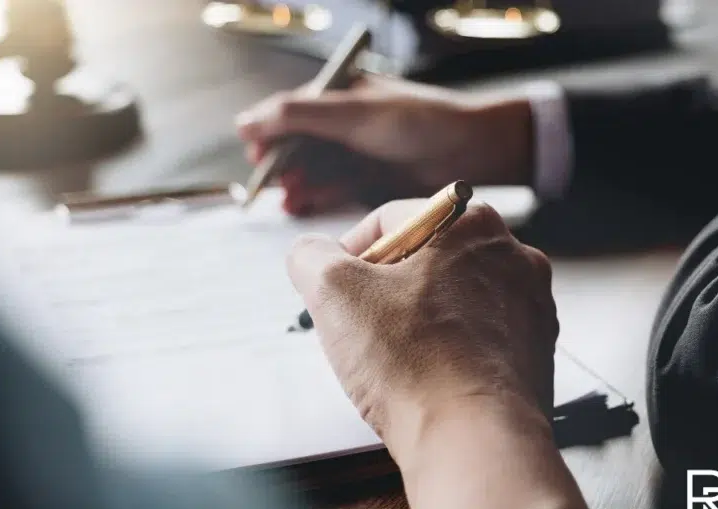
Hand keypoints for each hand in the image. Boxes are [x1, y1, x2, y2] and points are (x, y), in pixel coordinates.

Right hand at [237, 76, 533, 215]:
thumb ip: (298, 116)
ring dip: (300, 185)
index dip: (269, 135)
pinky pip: (337, 189)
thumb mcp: (352, 114)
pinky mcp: (373, 181)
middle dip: (284, 166)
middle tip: (273, 186)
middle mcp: (346, 123)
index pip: (290, 113)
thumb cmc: (419, 121)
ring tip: (290, 201)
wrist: (473, 149)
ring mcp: (359, 153)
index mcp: (340, 95)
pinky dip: (320, 196)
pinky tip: (305, 205)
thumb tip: (245, 123)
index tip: (254, 158)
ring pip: (316, 170)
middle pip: (300, 146)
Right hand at [286, 201, 557, 460]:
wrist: (474, 441)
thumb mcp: (334, 292)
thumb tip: (311, 255)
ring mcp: (531, 306)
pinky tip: (429, 378)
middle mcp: (513, 256)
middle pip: (427, 259)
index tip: (335, 290)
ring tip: (396, 358)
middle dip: (387, 290)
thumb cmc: (414, 365)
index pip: (391, 220)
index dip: (350, 255)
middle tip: (362, 327)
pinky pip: (479, 338)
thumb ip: (311, 256)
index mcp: (473, 223)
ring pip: (455, 299)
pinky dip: (451, 351)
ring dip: (419, 321)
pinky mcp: (535, 352)